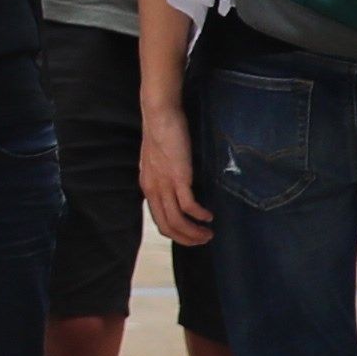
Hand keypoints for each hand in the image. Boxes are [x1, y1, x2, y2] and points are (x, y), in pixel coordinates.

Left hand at [141, 102, 210, 245]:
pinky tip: (209, 216)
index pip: (159, 220)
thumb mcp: (158, 162)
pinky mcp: (178, 177)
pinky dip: (199, 215)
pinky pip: (188, 206)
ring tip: (209, 233)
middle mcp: (153, 189)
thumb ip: (164, 178)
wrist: (159, 115)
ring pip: (177, 221)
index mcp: (147, 187)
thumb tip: (177, 189)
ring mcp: (164, 185)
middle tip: (204, 240)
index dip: (176, 234)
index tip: (192, 236)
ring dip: (194, 232)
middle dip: (187, 239)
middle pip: (167, 226)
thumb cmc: (162, 134)